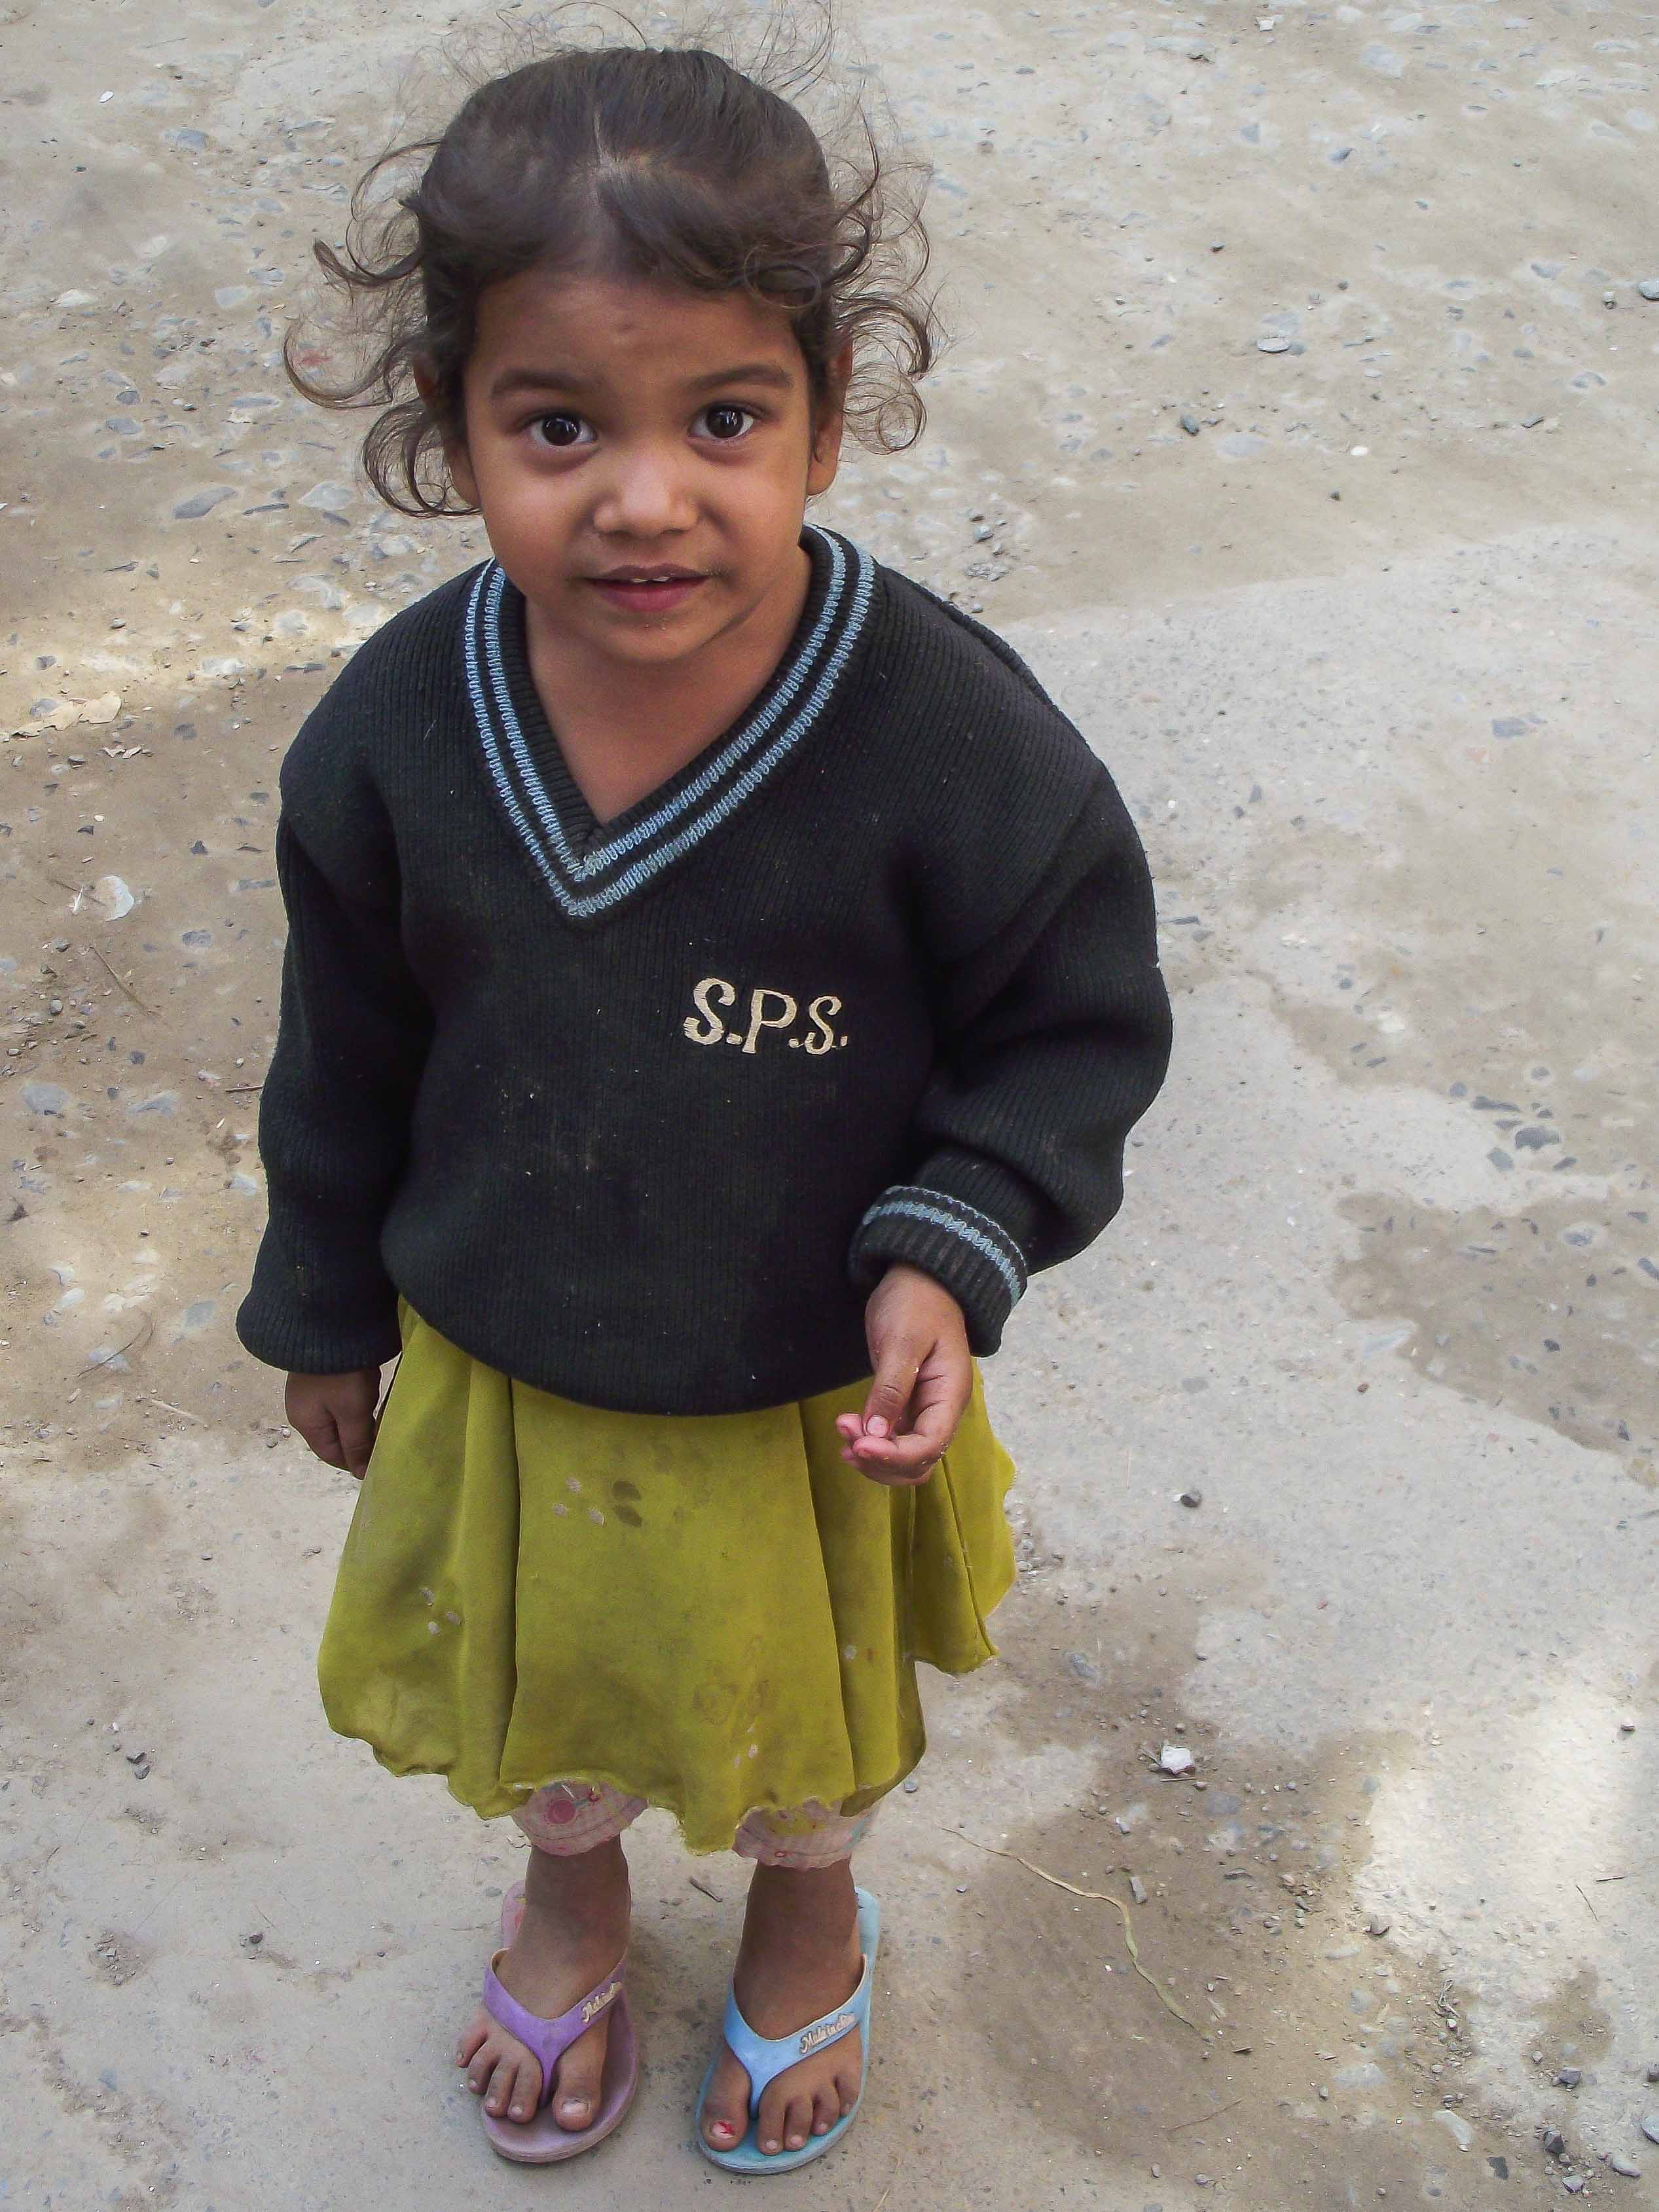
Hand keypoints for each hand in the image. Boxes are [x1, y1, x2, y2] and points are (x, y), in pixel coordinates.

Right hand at [285, 1367, 382, 1479]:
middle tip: (385, 1441)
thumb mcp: (352, 1412)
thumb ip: (356, 1443)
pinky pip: (339, 1401)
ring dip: (358, 1423)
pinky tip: (371, 1401)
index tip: (380, 1461)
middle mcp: (303, 1410)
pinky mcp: (322, 1377)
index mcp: (305, 1423)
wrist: (332, 1325)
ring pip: (338, 1419)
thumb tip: (359, 1474)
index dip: (355, 1462)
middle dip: (357, 1442)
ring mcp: (310, 1392)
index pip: (331, 1455)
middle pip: (333, 1438)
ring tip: (381, 1422)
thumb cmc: (342, 1375)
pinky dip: (356, 1406)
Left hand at [835, 1263, 970, 1486]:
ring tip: (844, 1434)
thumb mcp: (903, 1341)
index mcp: (950, 1395)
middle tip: (846, 1434)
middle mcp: (941, 1410)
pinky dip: (871, 1445)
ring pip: (905, 1458)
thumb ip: (891, 1388)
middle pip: (918, 1462)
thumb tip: (875, 1434)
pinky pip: (893, 1440)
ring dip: (874, 1457)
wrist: (920, 1279)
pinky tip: (849, 1434)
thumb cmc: (916, 1303)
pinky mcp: (906, 1405)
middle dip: (881, 1459)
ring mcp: (924, 1410)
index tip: (858, 1445)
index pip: (930, 1445)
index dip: (894, 1454)